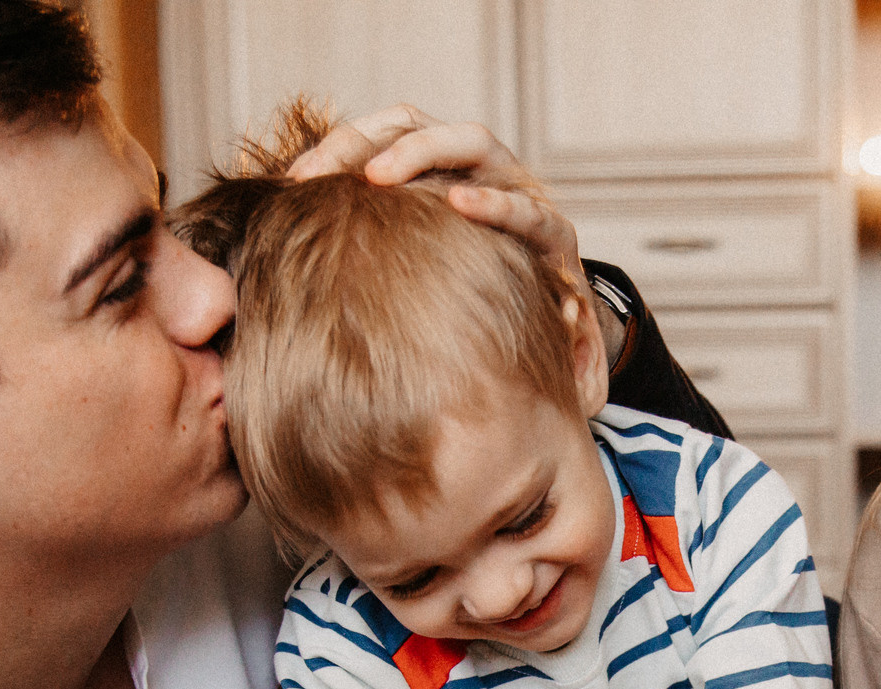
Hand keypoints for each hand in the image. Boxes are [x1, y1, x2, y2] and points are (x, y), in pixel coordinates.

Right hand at [285, 105, 621, 363]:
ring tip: (309, 172)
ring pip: (416, 125)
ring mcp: (462, 165)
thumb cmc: (543, 325)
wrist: (531, 287)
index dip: (498, 203)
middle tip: (372, 176)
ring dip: (361, 140)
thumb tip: (578, 370)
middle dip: (419, 151)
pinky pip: (385, 136)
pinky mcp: (426, 163)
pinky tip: (301, 177)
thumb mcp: (570, 353)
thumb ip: (579, 364)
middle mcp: (505, 183)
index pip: (526, 205)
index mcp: (545, 232)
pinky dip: (343, 148)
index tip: (461, 205)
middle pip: (469, 141)